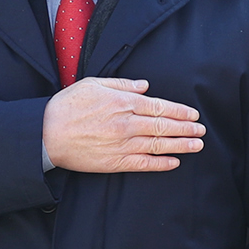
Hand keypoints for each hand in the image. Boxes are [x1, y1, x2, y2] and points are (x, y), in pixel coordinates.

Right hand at [41, 77, 205, 172]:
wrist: (46, 133)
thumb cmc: (67, 105)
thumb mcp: (94, 84)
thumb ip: (123, 84)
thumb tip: (145, 86)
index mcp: (124, 103)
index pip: (160, 107)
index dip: (180, 111)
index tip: (193, 114)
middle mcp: (127, 124)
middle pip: (165, 126)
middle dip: (186, 128)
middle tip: (202, 130)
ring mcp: (122, 144)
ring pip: (159, 145)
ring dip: (181, 145)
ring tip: (197, 145)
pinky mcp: (115, 162)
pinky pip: (144, 164)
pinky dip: (161, 164)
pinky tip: (174, 162)